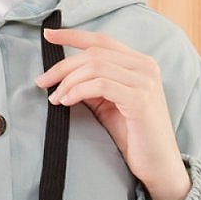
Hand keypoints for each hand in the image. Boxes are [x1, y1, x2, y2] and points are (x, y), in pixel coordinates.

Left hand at [37, 28, 190, 199]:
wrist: (158, 164)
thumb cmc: (133, 136)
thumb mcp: (108, 104)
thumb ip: (92, 86)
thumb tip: (62, 76)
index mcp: (140, 63)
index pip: (102, 40)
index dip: (73, 35)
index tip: (47, 35)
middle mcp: (146, 66)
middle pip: (94, 53)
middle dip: (62, 66)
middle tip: (42, 82)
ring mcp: (145, 81)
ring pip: (95, 66)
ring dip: (68, 81)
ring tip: (55, 98)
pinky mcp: (140, 99)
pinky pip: (100, 85)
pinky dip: (78, 91)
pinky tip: (66, 102)